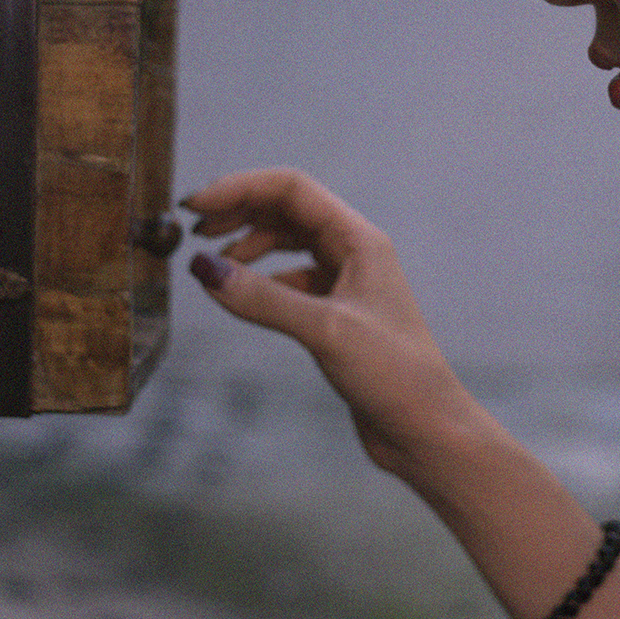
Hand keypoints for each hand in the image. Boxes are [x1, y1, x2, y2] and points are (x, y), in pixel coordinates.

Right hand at [181, 169, 478, 486]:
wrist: (426, 429)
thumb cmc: (395, 375)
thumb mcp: (325, 331)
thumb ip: (264, 299)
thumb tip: (204, 268)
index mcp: (360, 239)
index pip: (292, 189)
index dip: (240, 189)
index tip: (195, 207)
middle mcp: (355, 252)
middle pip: (287, 210)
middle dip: (239, 213)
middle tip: (193, 230)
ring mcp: (346, 282)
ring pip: (288, 244)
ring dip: (248, 245)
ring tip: (212, 263)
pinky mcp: (337, 314)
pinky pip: (291, 280)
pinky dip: (262, 280)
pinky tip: (242, 296)